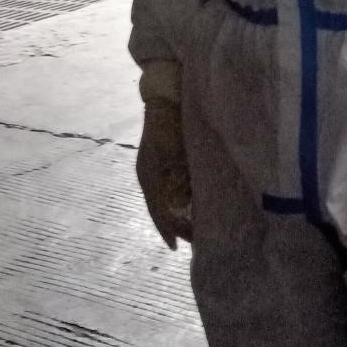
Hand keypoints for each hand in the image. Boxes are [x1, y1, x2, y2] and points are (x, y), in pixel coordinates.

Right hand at [136, 99, 192, 248]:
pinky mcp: (163, 163)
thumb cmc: (171, 126)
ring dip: (179, 213)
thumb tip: (188, 206)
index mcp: (149, 178)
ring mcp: (154, 170)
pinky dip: (181, 199)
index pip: (158, 212)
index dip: (167, 230)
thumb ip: (181, 179)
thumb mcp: (175, 155)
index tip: (176, 247)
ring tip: (197, 227)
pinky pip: (171, 188)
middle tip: (196, 239)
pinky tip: (194, 205)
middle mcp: (149, 177)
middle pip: (163, 209)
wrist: (168, 99)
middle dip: (177, 224)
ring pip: (167, 200)